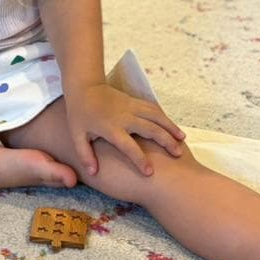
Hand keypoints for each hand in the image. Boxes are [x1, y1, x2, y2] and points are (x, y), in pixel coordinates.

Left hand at [65, 83, 185, 176]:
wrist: (84, 87)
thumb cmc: (79, 114)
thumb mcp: (77, 136)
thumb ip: (85, 155)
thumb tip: (93, 172)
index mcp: (111, 128)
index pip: (128, 146)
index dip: (139, 160)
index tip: (149, 172)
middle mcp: (125, 117)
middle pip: (150, 130)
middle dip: (166, 142)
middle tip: (178, 154)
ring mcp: (131, 106)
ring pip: (156, 116)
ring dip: (170, 127)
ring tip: (182, 139)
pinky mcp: (135, 100)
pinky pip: (153, 108)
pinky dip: (165, 117)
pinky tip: (173, 127)